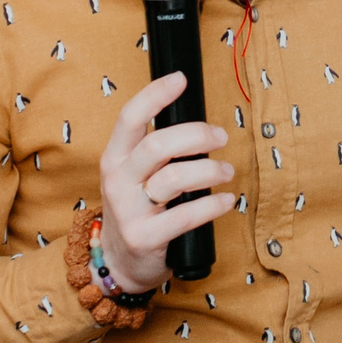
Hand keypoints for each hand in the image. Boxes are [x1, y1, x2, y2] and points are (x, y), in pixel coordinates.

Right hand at [95, 72, 235, 291]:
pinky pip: (186, 216)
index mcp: (114, 158)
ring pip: (176, 178)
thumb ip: (154, 150)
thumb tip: (196, 123)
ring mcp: (128, 211)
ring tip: (227, 172)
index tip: (180, 80)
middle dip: (197, 135)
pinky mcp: (145, 237)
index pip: (130, 117)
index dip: (155, 95)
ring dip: (210, 171)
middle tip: (221, 138)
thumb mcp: (132, 175)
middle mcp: (117, 181)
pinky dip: (213, 205)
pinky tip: (227, 201)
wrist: (119, 263)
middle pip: (158, 144)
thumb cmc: (136, 209)